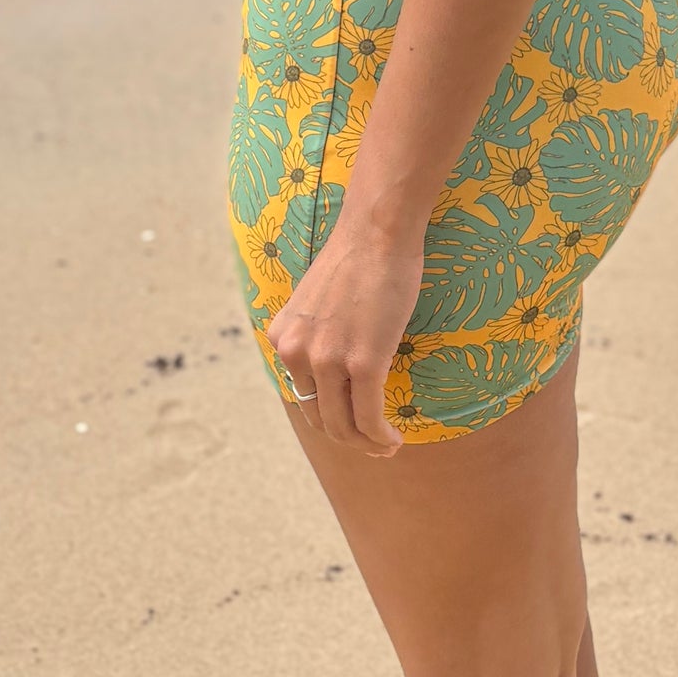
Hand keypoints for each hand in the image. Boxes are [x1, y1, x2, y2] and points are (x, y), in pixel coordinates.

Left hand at [266, 217, 423, 455]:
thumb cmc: (357, 257)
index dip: (328, 417)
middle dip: (348, 438)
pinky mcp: (363, 363)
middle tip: (374, 443)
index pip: (303, 395)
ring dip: (367, 444)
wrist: (377, 230)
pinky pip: (370, 417)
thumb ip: (315, 335)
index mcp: (282, 338)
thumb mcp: (315, 302)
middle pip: (320, 418)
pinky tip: (395, 440)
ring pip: (344, 425)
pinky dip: (381, 437)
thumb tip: (332, 370)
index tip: (352, 423)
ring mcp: (328, 361)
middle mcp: (296, 353)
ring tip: (386, 446)